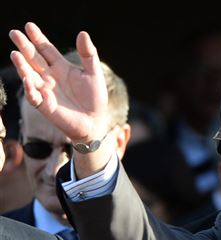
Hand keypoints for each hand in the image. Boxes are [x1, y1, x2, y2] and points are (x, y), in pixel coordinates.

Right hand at [9, 23, 108, 141]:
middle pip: (34, 58)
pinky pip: (33, 96)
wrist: (94, 122)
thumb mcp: (94, 74)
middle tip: (14, 33)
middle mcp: (49, 76)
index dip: (37, 38)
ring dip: (22, 65)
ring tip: (15, 54)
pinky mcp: (44, 105)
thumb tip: (82, 33)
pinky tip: (27, 79)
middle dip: (24, 46)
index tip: (29, 26)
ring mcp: (45, 90)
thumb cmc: (94, 98)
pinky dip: (29, 88)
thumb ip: (88, 55)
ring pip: (29, 75)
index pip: (46, 49)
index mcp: (61, 67)